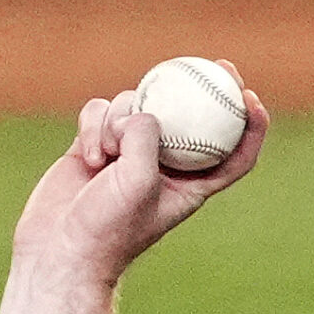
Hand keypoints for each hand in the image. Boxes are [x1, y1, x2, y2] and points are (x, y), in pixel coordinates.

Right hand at [12, 61, 268, 284]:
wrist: (61, 249)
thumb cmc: (107, 228)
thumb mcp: (138, 182)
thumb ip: (147, 139)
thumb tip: (146, 110)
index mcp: (190, 186)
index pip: (232, 154)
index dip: (250, 127)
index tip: (252, 98)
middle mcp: (164, 167)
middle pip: (189, 117)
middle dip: (205, 89)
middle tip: (215, 64)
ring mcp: (129, 152)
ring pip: (137, 107)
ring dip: (120, 120)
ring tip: (107, 157)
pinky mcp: (97, 143)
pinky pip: (101, 112)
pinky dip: (93, 126)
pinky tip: (88, 156)